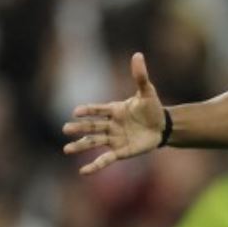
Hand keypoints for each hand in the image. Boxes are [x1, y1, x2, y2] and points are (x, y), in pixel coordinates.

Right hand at [62, 52, 166, 175]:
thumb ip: (140, 76)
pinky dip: (95, 166)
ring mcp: (114, 139)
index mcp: (114, 110)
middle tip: (66, 129)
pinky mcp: (120, 152)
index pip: (98, 109)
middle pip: (92, 127)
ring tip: (66, 149)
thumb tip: (138, 55)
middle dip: (79, 128)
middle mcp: (110, 125)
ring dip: (80, 146)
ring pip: (94, 143)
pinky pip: (105, 159)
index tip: (77, 111)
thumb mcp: (147, 92)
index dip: (88, 110)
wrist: (162, 126)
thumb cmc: (152, 108)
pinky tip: (83, 171)